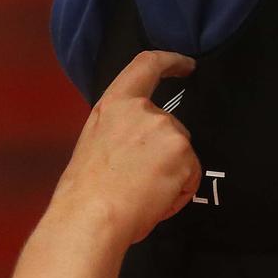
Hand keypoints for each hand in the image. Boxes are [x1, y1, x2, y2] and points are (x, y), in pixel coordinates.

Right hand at [53, 50, 198, 246]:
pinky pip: (191, 174)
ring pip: (181, 152)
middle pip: (171, 125)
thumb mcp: (95, 141)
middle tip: (140, 180)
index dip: (170, 61)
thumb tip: (137, 141)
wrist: (94, 216)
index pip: (147, 66)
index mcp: (115, 104)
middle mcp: (143, 110)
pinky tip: (155, 200)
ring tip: (143, 193)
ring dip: (171, 173)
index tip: (186, 65)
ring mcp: (167, 129)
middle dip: (165, 152)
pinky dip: (179, 190)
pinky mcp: (183, 153)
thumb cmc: (86, 191)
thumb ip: (120, 128)